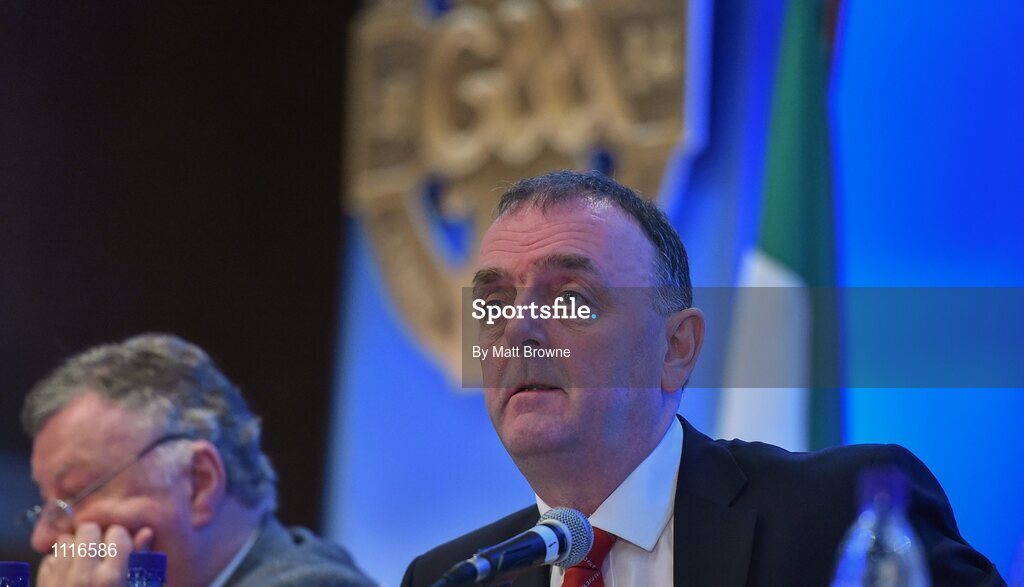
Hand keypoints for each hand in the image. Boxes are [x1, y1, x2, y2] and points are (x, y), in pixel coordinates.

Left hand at [37, 523, 154, 586]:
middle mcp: (83, 576)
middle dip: (96, 536)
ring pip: (65, 540)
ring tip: (84, 560)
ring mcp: (59, 581)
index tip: (122, 546)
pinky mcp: (43, 585)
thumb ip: (139, 561)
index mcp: (111, 577)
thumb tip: (146, 531)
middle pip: (88, 529)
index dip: (121, 537)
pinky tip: (68, 573)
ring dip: (75, 547)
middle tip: (101, 550)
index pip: (117, 533)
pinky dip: (58, 562)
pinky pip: (48, 559)